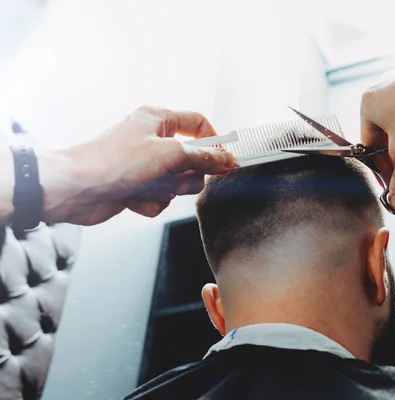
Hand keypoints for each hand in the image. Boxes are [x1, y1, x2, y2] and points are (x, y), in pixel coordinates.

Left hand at [38, 106, 235, 224]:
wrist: (76, 189)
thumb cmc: (115, 162)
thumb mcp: (171, 155)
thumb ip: (205, 158)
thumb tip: (227, 159)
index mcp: (158, 120)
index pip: (198, 124)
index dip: (215, 142)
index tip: (225, 161)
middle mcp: (152, 140)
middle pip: (192, 159)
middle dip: (187, 175)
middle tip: (175, 177)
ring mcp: (144, 165)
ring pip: (177, 183)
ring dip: (167, 191)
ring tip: (147, 187)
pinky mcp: (136, 186)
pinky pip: (160, 198)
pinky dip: (151, 201)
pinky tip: (133, 198)